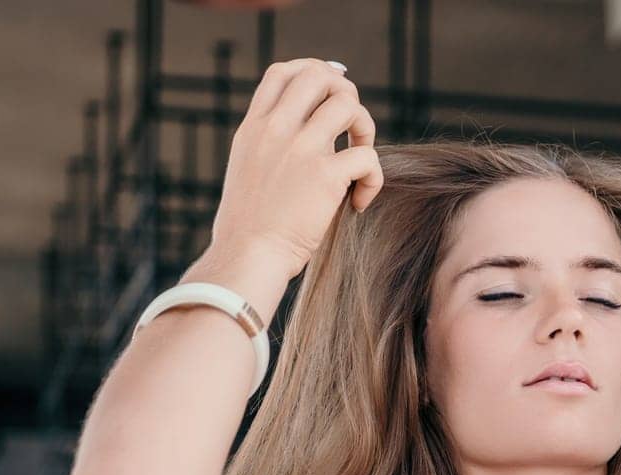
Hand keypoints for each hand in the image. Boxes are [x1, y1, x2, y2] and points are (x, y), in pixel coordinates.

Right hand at [207, 57, 383, 280]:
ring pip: (349, 104)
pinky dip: (373, 180)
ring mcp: (301, 149)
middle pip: (319, 74)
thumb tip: (304, 130)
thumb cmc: (249, 225)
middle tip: (350, 127)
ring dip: (365, 129)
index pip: (283, 71)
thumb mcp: (247, 168)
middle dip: (345, 92)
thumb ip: (270, 144)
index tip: (330, 96)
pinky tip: (359, 202)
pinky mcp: (326, 177)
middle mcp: (276, 129)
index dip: (314, 73)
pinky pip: (368, 156)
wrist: (247, 255)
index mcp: (254, 126)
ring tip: (358, 162)